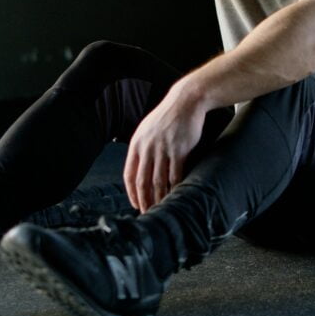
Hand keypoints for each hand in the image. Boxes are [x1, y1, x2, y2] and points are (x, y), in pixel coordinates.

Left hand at [123, 81, 206, 210]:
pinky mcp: (180, 150)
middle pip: (142, 181)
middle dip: (144, 201)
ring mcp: (163, 149)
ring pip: (159, 181)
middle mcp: (147, 147)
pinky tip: (176, 196)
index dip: (131, 192)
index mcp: (136, 143)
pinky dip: (175, 188)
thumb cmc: (167, 116)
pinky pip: (175, 175)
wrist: (185, 101)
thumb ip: (142, 148)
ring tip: (161, 209)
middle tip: (147, 214)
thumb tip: (138, 168)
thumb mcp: (147, 129)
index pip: (129, 174)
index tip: (135, 204)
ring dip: (159, 198)